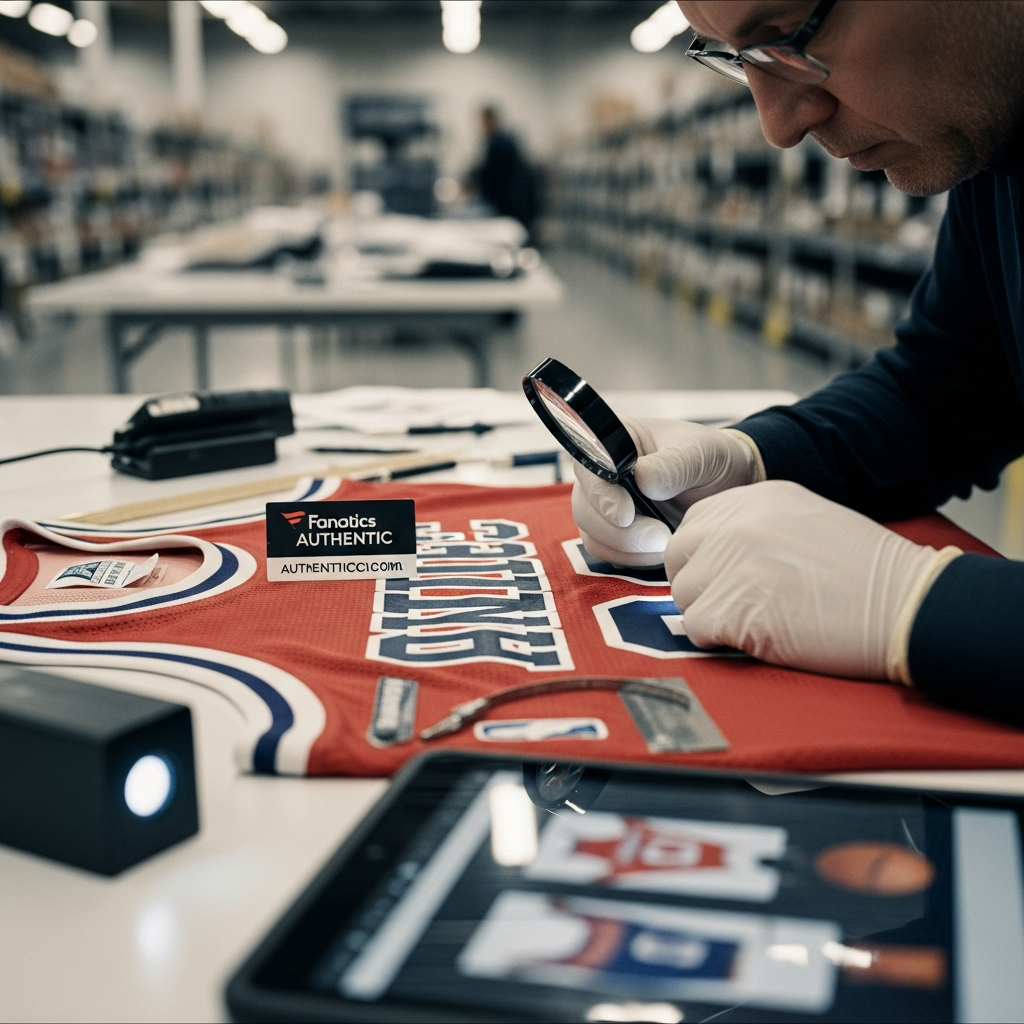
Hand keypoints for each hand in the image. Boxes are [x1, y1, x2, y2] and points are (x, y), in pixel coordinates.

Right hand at [572, 417, 761, 566]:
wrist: (729, 484)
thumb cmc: (710, 458)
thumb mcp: (698, 453)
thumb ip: (670, 466)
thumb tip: (641, 481)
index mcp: (612, 443)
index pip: (588, 470)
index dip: (600, 496)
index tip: (626, 516)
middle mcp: (600, 476)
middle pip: (585, 510)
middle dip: (620, 532)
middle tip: (660, 537)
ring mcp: (605, 508)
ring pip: (594, 537)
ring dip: (629, 549)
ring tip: (667, 541)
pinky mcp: (616, 536)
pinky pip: (609, 554)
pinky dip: (634, 559)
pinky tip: (662, 549)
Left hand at [664, 480, 954, 679]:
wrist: (905, 604)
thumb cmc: (868, 574)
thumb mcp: (807, 521)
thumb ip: (757, 527)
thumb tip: (717, 555)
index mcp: (756, 498)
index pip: (694, 524)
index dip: (703, 557)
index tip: (725, 577)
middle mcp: (737, 522)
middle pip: (679, 557)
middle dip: (698, 585)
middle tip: (732, 606)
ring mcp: (731, 562)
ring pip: (685, 595)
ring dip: (710, 615)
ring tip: (755, 622)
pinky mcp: (732, 607)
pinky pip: (696, 627)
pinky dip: (718, 641)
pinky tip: (755, 638)